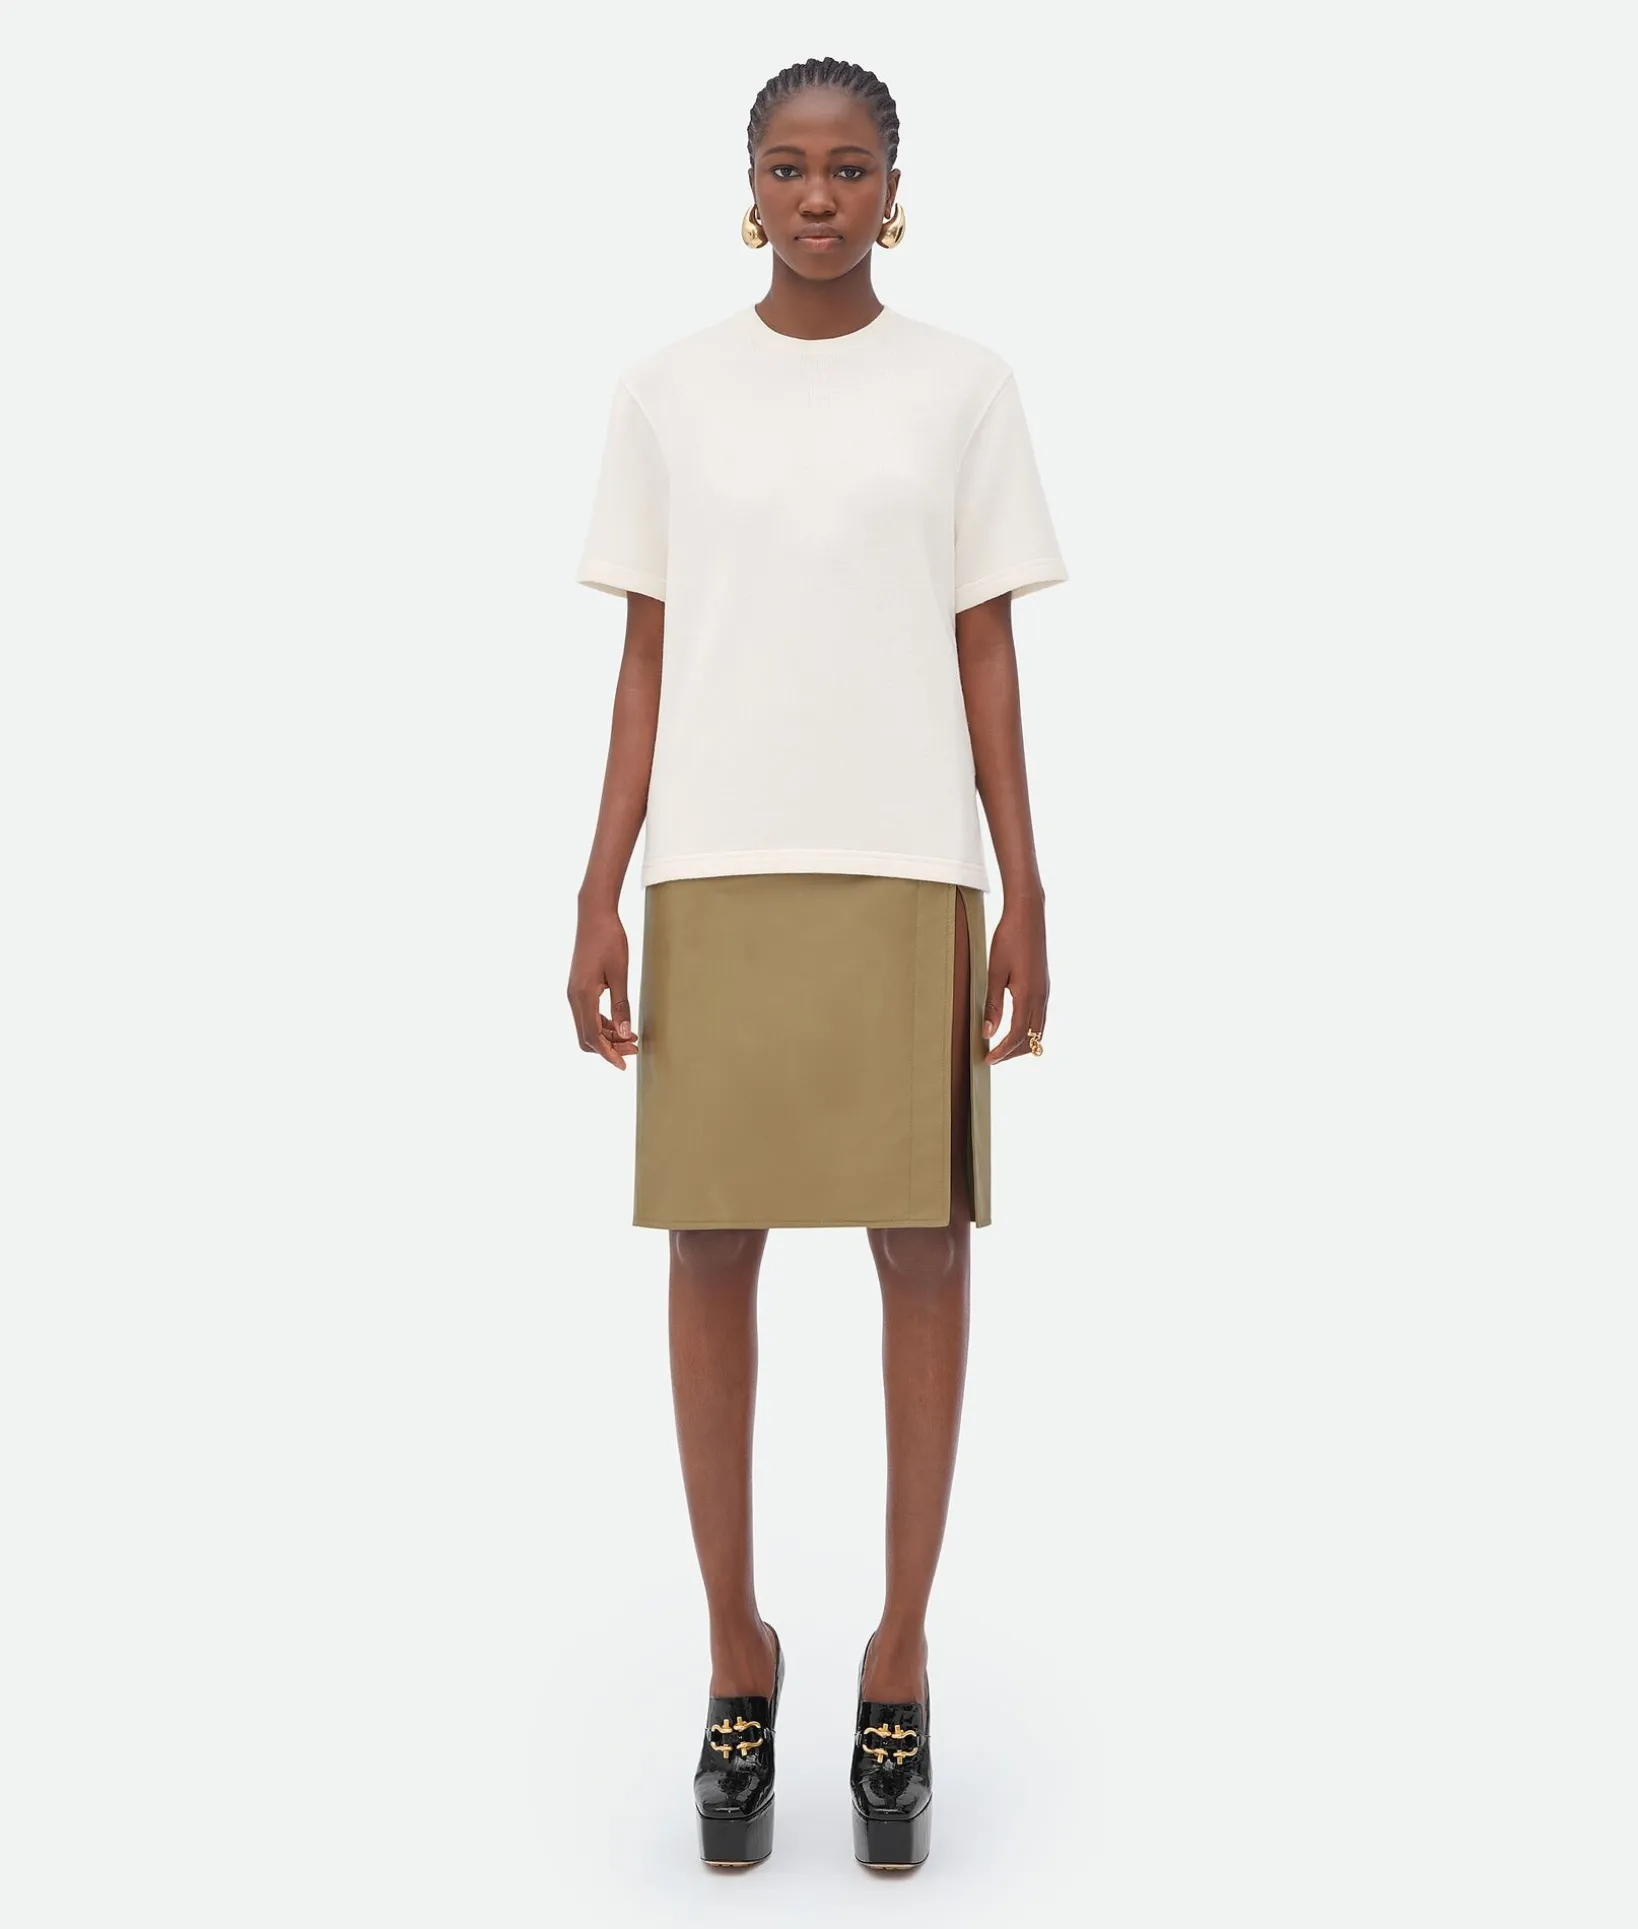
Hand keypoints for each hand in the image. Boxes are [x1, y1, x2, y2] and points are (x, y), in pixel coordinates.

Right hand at [567, 904, 638, 1069]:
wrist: (594, 915)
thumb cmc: (609, 939)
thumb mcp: (620, 973)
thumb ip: (622, 1004)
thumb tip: (626, 1034)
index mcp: (583, 996)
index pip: (592, 1037)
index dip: (608, 1054)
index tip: (624, 1065)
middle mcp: (574, 997)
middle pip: (587, 1037)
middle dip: (609, 1048)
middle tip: (635, 1049)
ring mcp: (574, 993)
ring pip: (587, 1027)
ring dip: (607, 1036)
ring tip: (632, 1038)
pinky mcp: (578, 988)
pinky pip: (588, 1015)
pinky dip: (603, 1024)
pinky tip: (620, 1023)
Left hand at [981, 895, 1048, 1064]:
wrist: (1028, 915)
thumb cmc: (1009, 939)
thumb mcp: (995, 972)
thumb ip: (993, 1005)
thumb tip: (988, 1032)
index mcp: (1028, 995)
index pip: (1018, 1035)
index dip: (1003, 1051)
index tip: (989, 1060)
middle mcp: (1041, 996)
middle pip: (1032, 1038)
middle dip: (1013, 1052)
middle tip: (993, 1058)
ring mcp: (1045, 991)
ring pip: (1039, 1029)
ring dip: (1023, 1042)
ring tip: (1002, 1047)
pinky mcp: (1044, 985)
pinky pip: (1040, 1016)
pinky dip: (1029, 1029)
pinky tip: (1016, 1027)